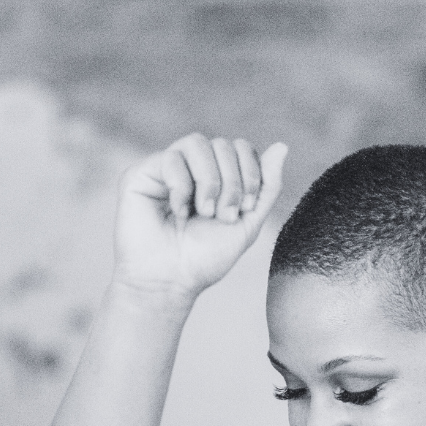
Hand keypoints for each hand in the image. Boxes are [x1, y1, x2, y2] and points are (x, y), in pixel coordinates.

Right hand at [113, 134, 286, 301]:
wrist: (169, 282)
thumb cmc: (204, 259)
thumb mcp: (247, 225)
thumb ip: (266, 188)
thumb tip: (282, 146)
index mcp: (218, 178)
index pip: (241, 149)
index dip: (250, 172)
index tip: (245, 208)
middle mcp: (193, 169)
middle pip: (223, 145)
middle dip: (231, 182)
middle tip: (224, 216)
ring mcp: (167, 168)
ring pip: (197, 143)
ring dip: (209, 180)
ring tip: (205, 212)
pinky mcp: (143, 173)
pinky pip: (171, 157)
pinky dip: (181, 185)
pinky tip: (179, 212)